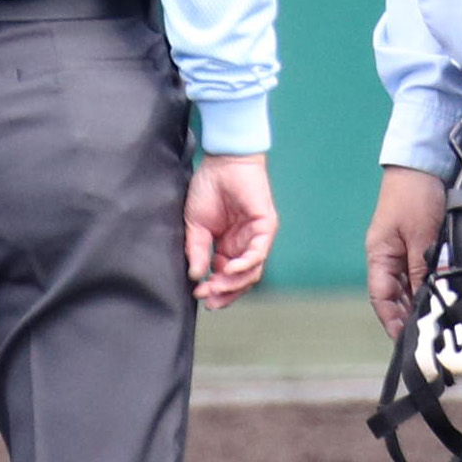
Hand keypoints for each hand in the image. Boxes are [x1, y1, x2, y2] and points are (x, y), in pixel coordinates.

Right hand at [184, 153, 275, 310]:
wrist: (222, 162)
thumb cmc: (209, 188)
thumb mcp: (196, 225)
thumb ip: (197, 251)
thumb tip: (195, 276)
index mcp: (227, 246)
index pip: (225, 277)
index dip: (213, 288)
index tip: (198, 294)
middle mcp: (244, 245)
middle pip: (241, 280)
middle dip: (224, 292)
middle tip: (208, 298)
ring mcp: (256, 238)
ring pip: (251, 272)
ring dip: (233, 283)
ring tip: (215, 286)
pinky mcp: (265, 227)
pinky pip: (258, 254)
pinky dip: (244, 265)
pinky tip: (228, 269)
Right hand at [365, 165, 446, 336]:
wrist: (422, 165)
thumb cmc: (414, 196)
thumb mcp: (421, 236)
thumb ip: (423, 269)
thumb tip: (427, 298)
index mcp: (379, 256)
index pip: (381, 298)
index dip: (391, 320)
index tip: (406, 339)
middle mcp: (386, 257)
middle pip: (393, 296)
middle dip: (407, 315)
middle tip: (427, 334)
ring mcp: (400, 251)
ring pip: (406, 287)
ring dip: (418, 301)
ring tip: (435, 319)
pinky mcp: (415, 244)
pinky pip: (417, 273)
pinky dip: (426, 286)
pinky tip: (439, 295)